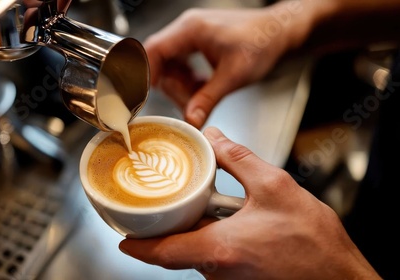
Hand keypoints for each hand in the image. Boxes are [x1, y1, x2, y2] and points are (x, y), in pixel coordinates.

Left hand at [119, 127, 379, 279]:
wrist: (341, 279)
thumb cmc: (315, 245)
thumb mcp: (275, 186)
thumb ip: (237, 159)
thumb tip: (214, 138)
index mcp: (219, 249)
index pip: (161, 251)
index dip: (137, 244)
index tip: (123, 236)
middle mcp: (218, 271)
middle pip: (176, 249)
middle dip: (166, 226)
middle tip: (157, 203)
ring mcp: (228, 279)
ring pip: (196, 253)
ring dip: (193, 230)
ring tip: (198, 204)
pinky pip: (214, 258)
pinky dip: (211, 239)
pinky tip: (225, 221)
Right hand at [143, 2, 314, 128]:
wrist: (280, 33)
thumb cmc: (262, 43)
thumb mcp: (233, 76)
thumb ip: (207, 99)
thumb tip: (190, 120)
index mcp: (191, 30)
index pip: (154, 50)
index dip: (146, 75)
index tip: (145, 97)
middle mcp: (187, 30)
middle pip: (160, 62)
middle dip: (173, 87)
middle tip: (188, 104)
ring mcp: (192, 36)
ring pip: (171, 66)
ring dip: (182, 86)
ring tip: (200, 97)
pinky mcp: (198, 44)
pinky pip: (182, 66)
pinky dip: (189, 81)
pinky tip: (203, 88)